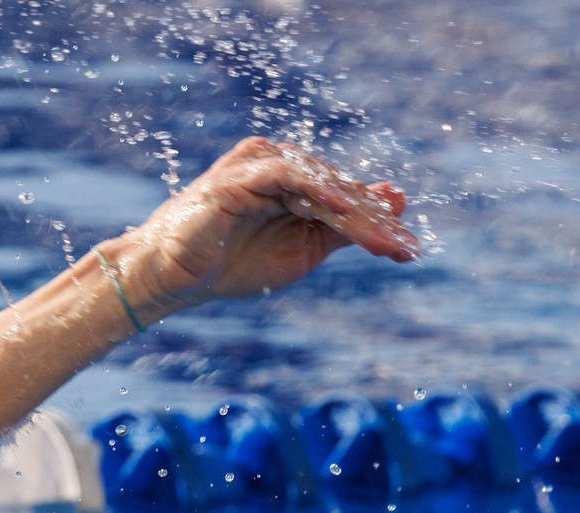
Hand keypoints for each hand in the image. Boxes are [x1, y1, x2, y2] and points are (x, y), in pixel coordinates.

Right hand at [115, 137, 418, 318]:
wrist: (170, 279)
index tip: (409, 249)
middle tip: (404, 248)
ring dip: (355, 213)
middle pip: (338, 190)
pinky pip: (285, 177)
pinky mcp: (239, 177)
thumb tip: (394, 201)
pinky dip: (316, 189)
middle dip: (373, 222)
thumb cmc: (228, 265)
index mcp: (292, 182)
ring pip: (320, 184)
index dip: (377, 223)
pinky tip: (343, 207)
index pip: (344, 198)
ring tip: (384, 239)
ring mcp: (258, 167)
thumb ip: (341, 228)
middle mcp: (278, 165)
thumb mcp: (299, 251)